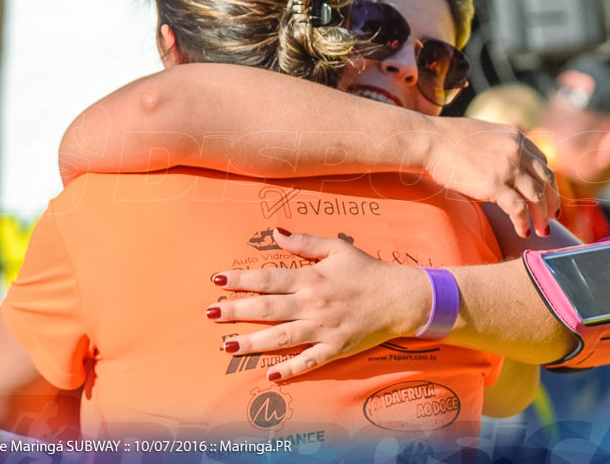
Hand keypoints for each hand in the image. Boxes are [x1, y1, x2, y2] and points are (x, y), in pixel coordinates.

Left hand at [208, 230, 428, 380]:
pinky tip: (269, 376)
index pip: (268, 279)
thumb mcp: (337, 248)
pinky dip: (289, 370)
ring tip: (226, 346)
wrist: (400, 298)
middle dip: (235, 311)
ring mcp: (323, 330)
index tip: (217, 280)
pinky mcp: (335, 349)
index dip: (241, 279)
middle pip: (267, 309)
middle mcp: (313, 305)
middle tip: (209, 313)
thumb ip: (304, 243)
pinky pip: (308, 362)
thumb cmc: (367, 271)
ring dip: (252, 343)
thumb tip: (275, 232)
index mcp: (311, 278)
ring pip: (281, 338)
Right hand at [423, 117, 558, 237]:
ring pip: (537, 197)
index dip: (548, 183)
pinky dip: (523, 223)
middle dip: (552, 202)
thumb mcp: (484, 135)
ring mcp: (508, 168)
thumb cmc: (448, 140)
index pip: (543, 163)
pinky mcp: (495, 185)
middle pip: (547, 180)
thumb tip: (506, 166)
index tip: (548, 197)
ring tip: (542, 231)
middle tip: (552, 219)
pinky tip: (522, 232)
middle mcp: (517, 151)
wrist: (430, 141)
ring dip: (542, 217)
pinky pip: (518, 209)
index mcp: (516, 137)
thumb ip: (501, 148)